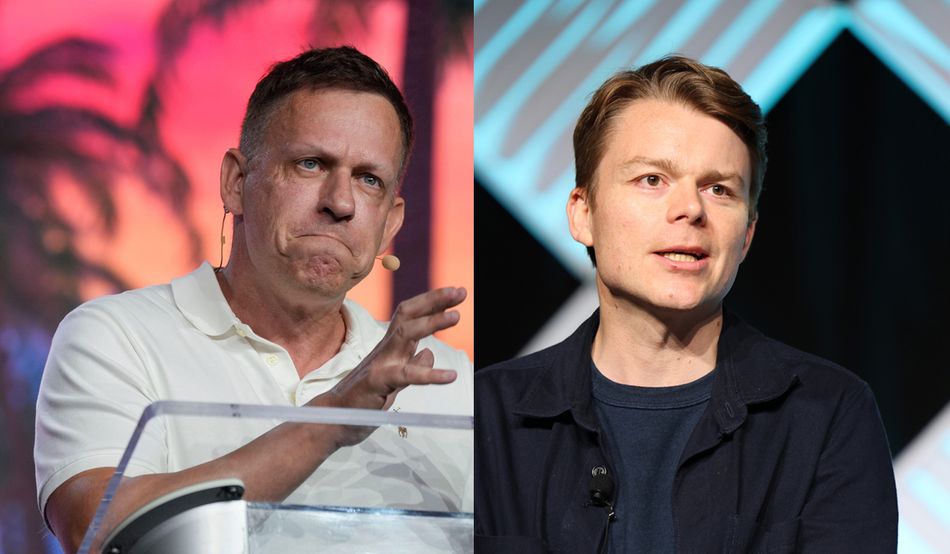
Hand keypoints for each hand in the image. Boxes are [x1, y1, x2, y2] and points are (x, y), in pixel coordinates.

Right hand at [312, 286, 465, 445]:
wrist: (331, 419)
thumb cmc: (362, 398)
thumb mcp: (393, 380)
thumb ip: (411, 364)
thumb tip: (429, 352)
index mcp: (390, 347)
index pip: (411, 316)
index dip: (432, 302)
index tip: (455, 293)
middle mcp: (386, 349)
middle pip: (409, 315)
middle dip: (434, 300)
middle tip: (460, 292)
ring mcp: (380, 363)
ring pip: (406, 334)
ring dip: (432, 323)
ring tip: (456, 317)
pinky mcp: (378, 383)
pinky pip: (406, 375)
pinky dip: (429, 374)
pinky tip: (450, 376)